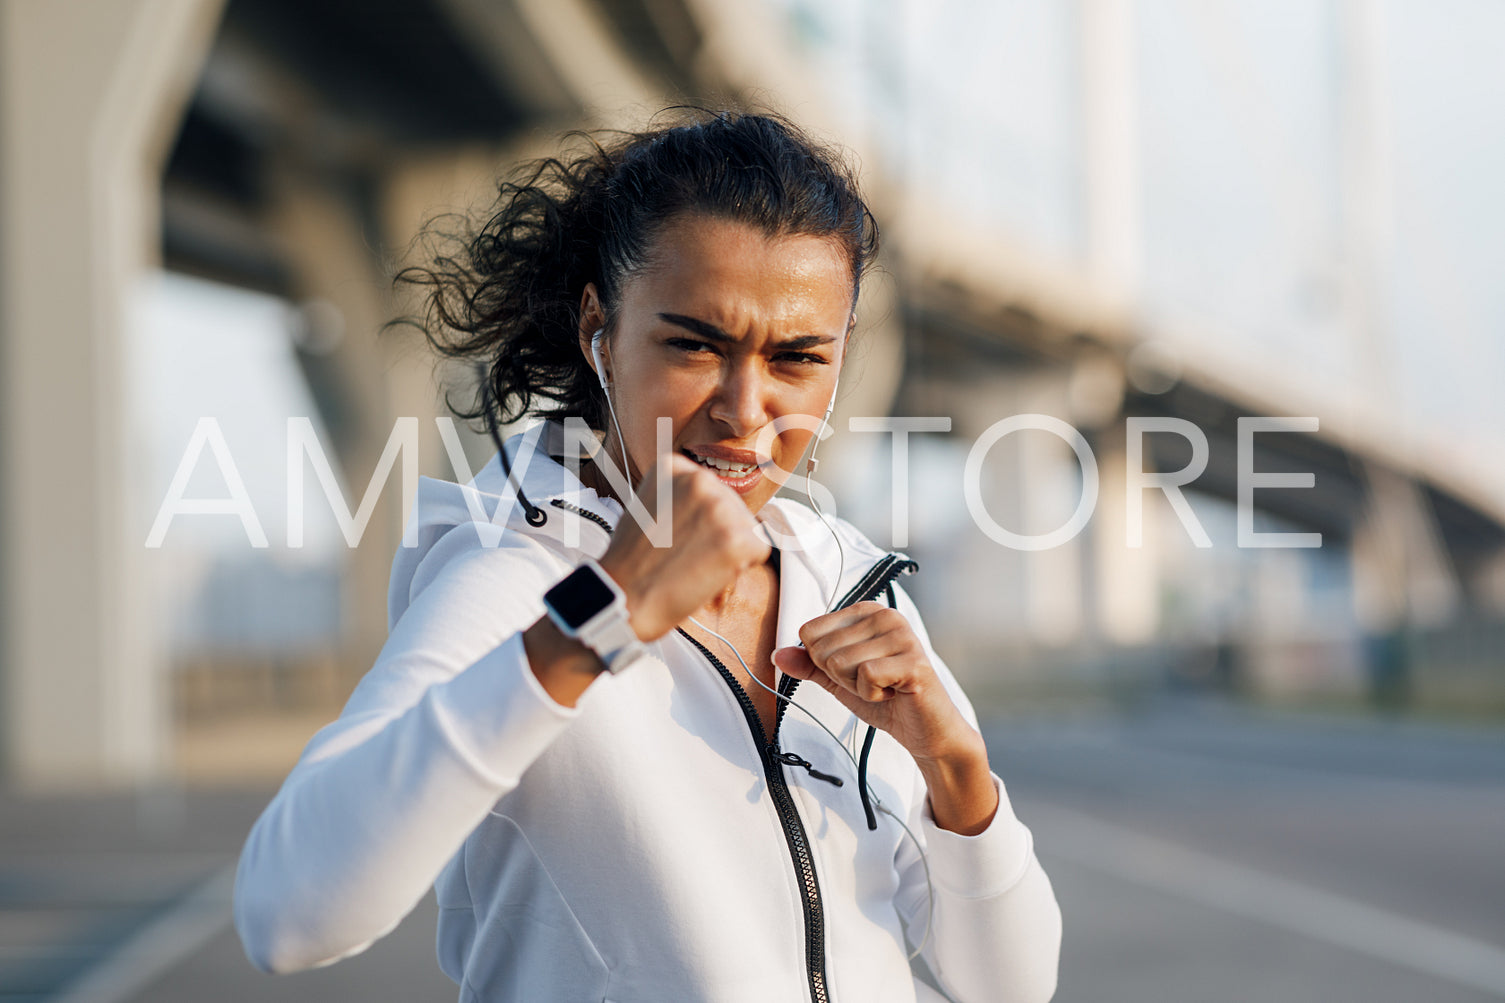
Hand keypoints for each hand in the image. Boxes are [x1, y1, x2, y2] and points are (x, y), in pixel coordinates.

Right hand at [597, 453, 769, 640]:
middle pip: (734, 507)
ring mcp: (719, 507)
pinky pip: (759, 551)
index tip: (676, 536)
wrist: (622, 597)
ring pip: (748, 529)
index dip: (700, 520)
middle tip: (684, 556)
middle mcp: (699, 478)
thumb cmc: (632, 561)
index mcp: (674, 466)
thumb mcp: (648, 505)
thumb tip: (714, 503)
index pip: (712, 489)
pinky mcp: (736, 538)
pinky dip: (740, 568)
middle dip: (718, 535)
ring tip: (694, 565)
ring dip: (729, 552)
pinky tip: (708, 574)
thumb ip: (680, 496)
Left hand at [772, 601, 998, 832]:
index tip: (856, 671)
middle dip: (841, 677)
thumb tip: (778, 653)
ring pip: (839, 663)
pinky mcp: (913, 661)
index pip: (809, 632)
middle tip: (872, 682)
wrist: (925, 731)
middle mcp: (886, 615)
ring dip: (857, 687)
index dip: (824, 663)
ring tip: (885, 686)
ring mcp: (902, 635)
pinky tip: (893, 692)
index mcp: (866, 611)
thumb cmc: (885, 699)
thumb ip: (809, 665)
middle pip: (822, 649)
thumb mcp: (839, 680)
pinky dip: (872, 694)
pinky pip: (864, 676)